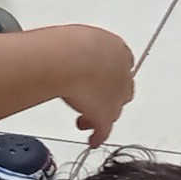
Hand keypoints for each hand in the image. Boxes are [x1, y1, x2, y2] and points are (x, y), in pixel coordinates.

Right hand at [56, 26, 137, 146]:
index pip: (118, 65)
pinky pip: (104, 130)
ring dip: (100, 115)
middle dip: (108, 95)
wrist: (69, 59)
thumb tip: (58, 48)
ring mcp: (115, 97)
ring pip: (114, 109)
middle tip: (92, 99)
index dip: (107, 74)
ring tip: (84, 120)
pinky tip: (93, 140)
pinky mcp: (105, 116)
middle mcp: (122, 74)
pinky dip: (98, 135)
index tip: (96, 78)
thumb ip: (76, 48)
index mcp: (116, 50)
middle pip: (120, 89)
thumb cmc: (68, 44)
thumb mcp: (74, 39)